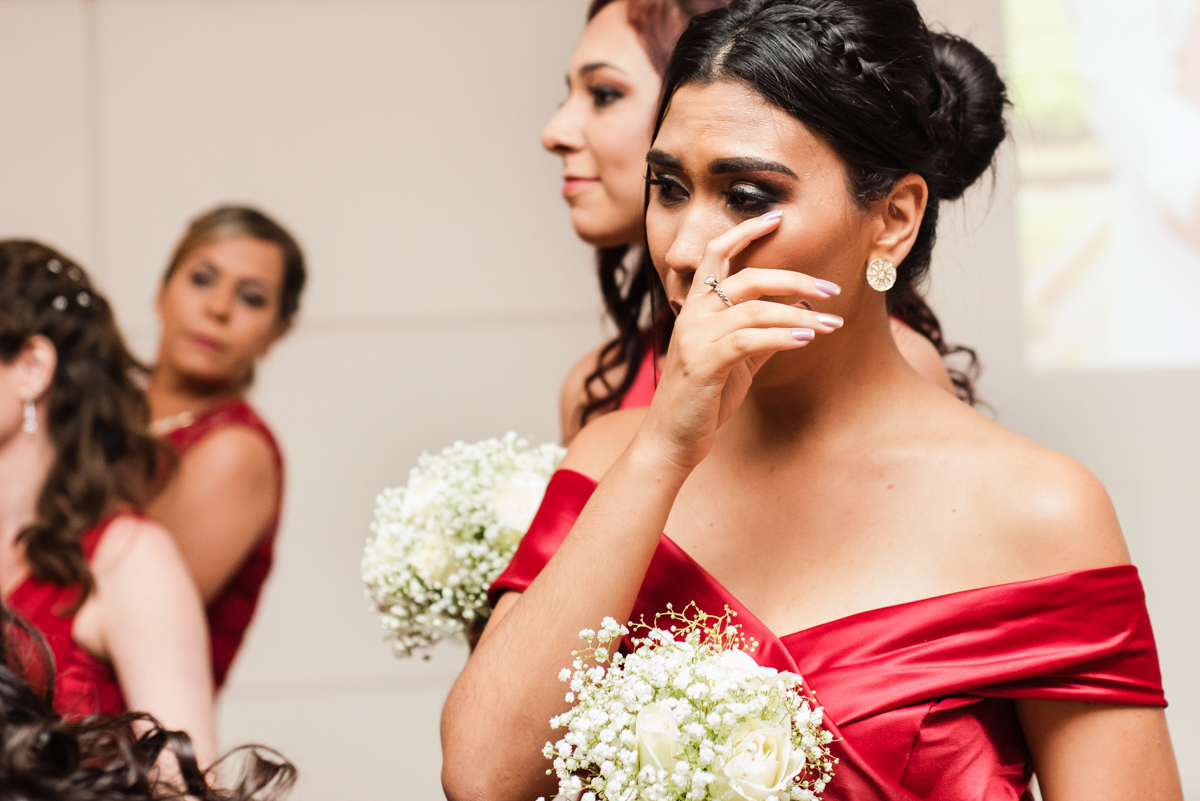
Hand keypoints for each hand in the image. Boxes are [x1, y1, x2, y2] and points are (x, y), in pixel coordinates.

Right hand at [637, 212, 842, 474]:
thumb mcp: (735, 362)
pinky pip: (749, 340)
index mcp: (696, 308)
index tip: (777, 217)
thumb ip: (760, 335)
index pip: (717, 253)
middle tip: (831, 289)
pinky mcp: (704, 363)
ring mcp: (696, 338)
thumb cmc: (703, 400)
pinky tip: (807, 340)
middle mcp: (692, 315)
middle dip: (795, 278)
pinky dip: (782, 336)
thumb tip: (797, 315)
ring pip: (755, 309)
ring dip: (800, 314)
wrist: (671, 440)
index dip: (745, 231)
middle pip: (747, 277)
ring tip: (831, 323)